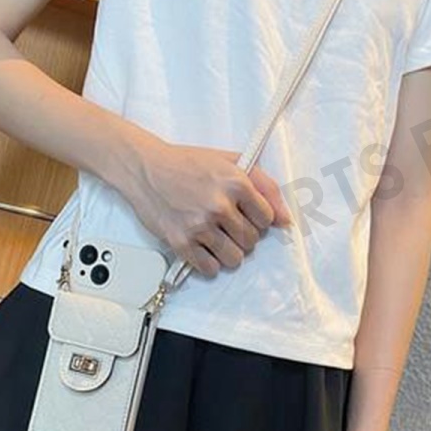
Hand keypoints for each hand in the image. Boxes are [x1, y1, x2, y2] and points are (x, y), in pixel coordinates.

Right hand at [118, 140, 292, 277]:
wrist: (145, 169)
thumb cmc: (186, 163)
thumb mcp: (230, 161)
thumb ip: (264, 186)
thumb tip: (285, 219)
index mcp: (235, 182)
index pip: (267, 219)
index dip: (258, 219)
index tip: (246, 215)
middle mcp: (219, 205)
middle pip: (251, 241)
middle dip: (243, 235)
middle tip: (227, 225)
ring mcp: (200, 226)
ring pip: (234, 258)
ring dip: (229, 252)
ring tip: (216, 237)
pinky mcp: (181, 242)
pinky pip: (210, 268)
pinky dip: (209, 263)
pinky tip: (203, 247)